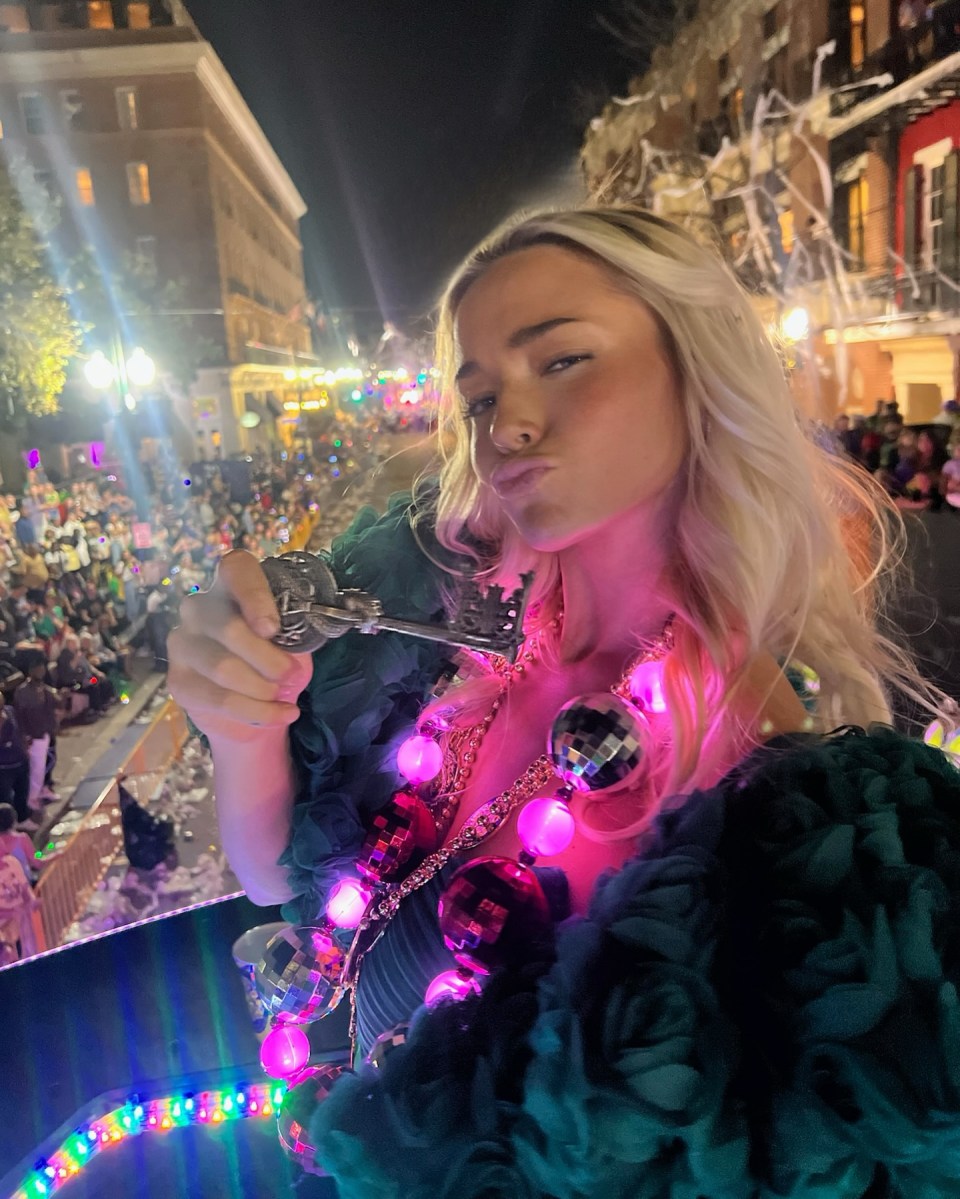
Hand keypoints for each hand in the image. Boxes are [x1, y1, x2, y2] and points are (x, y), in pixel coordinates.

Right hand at [168, 550, 314, 742]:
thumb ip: (291, 634)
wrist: (255, 706)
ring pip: (222, 667)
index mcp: (231, 586)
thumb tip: (290, 652)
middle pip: (227, 627)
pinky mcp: (178, 681)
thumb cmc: (276, 660)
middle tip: (290, 673)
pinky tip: (282, 713)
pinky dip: (258, 712)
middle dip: (267, 658)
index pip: (236, 570)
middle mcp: (198, 608)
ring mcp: (182, 643)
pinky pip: (219, 699)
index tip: (272, 628)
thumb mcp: (292, 642)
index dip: (254, 595)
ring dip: (262, 687)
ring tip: (282, 695)